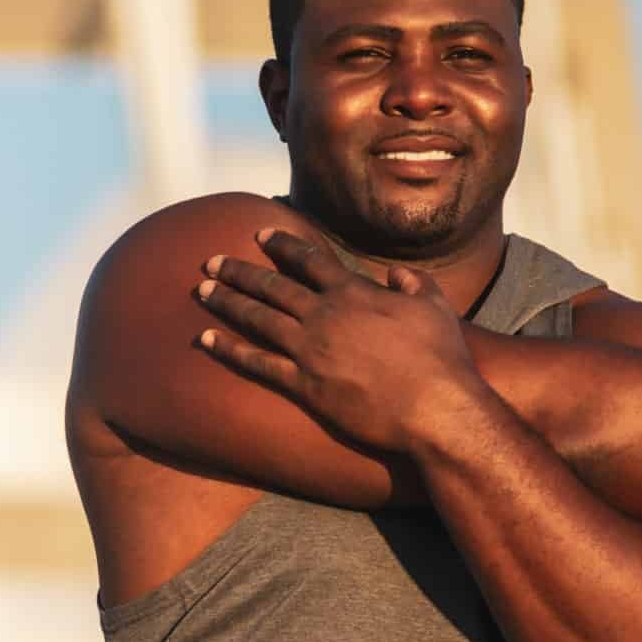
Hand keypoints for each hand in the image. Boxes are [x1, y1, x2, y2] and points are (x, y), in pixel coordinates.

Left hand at [192, 228, 482, 452]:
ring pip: (257, 318)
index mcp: (354, 292)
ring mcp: (311, 349)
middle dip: (238, 271)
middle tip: (210, 261)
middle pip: (271, 285)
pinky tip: (206, 339)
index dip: (282, 243)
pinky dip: (229, 349)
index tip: (259, 233)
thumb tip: (396, 274)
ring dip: (225, 302)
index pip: (309, 258)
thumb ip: (413, 283)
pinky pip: (257, 363)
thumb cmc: (441, 359)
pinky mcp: (304, 385)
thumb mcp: (435, 307)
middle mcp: (325, 315)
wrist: (435, 408)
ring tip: (200, 291)